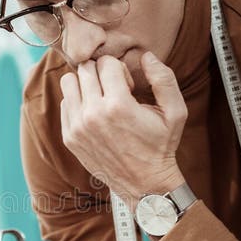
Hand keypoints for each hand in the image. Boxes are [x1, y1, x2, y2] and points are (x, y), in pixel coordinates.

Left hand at [60, 52, 186, 208]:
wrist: (145, 184)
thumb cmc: (160, 147)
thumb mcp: (175, 112)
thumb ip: (164, 79)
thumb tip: (145, 55)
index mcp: (118, 105)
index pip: (106, 63)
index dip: (120, 70)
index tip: (129, 86)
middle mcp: (93, 115)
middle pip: (85, 69)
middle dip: (102, 73)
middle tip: (115, 91)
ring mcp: (78, 127)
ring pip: (69, 82)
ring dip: (85, 84)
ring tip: (101, 98)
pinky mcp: (69, 137)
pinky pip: (65, 103)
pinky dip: (78, 102)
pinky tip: (95, 114)